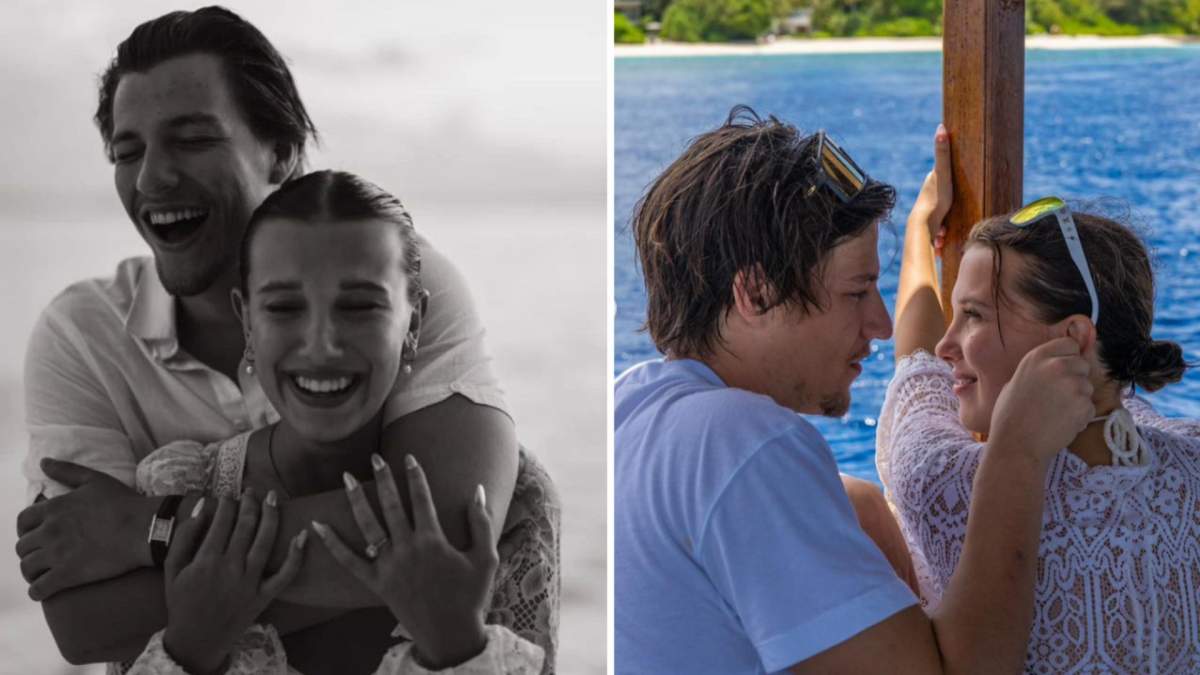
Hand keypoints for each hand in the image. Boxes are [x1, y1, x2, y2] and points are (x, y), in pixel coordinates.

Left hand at [16, 458, 155, 599]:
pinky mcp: (68, 575)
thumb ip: (66, 471)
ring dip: (32, 571)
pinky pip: (39, 589)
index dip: (26, 529)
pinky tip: (44, 590)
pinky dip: (37, 591)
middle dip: (30, 550)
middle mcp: (50, 531)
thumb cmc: (123, 502)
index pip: (22, 521)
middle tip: (44, 554)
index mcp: (54, 508)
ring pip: (27, 567)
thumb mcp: (95, 480)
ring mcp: (57, 554)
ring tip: (43, 572)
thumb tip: (43, 462)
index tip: (37, 534)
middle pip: (22, 546)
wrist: (144, 528)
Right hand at [162, 490, 305, 674]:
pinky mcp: (264, 595)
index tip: (228, 495)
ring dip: (271, 515)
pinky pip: (285, 575)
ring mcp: (250, 582)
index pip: (222, 521)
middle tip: (251, 491)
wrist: (197, 639)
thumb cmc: (182, 601)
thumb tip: (202, 506)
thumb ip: (184, 537)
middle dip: (249, 503)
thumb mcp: (172, 569)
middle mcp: (230, 568)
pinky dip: (296, 556)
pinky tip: (302, 535)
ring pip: (265, 541)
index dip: (227, 503)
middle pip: (246, 526)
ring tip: (272, 497)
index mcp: (206, 560)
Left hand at [312, 454, 497, 669]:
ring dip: (357, 500)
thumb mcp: (486, 558)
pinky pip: (349, 561)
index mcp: (433, 541)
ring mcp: (389, 566)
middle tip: (375, 458)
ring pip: (368, 526)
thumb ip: (481, 522)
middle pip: (392, 506)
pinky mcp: (376, 583)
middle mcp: (407, 550)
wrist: (449, 634)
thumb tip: (477, 489)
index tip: (409, 457)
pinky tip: (318, 526)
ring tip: (348, 477)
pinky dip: (332, 544)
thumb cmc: (471, 595)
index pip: (422, 499)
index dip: (415, 476)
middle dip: (384, 478)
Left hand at [910, 123, 952, 255]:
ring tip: (946, 229)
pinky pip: (940, 229)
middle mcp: (928, 195)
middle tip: (953, 208)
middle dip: (950, 202)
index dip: (950, 174)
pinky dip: (942, 232)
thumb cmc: (935, 199)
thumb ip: (942, 153)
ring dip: (946, 222)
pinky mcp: (930, 227)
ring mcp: (928, 211)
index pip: (944, 173)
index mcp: (932, 182)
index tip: (954, 174)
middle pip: (944, 194)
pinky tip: (942, 239)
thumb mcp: (942, 174)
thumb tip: (940, 127)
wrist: (922, 228)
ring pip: (943, 214)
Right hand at [990, 336, 1095, 464]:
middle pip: (1082, 364)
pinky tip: (1062, 423)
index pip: (1070, 344)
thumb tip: (1053, 366)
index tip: (1061, 370)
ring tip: (1056, 413)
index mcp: (1037, 356)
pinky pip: (1089, 407)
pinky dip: (1080, 416)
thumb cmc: (1009, 417)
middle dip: (1076, 378)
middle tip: (1058, 396)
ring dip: (1078, 399)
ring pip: (1088, 387)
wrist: (1016, 445)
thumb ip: (1037, 370)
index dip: (1068, 357)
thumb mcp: (1015, 382)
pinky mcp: (1084, 404)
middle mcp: (1057, 365)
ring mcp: (1072, 384)